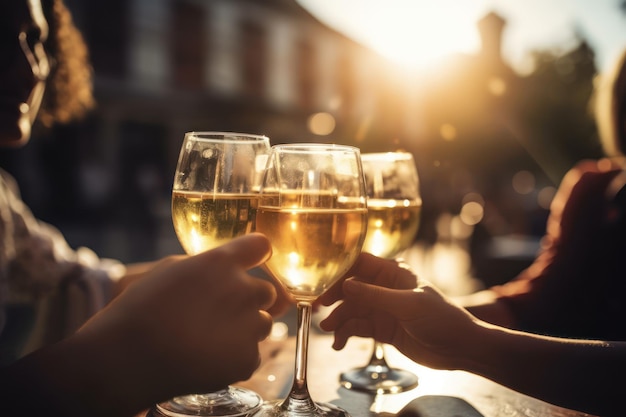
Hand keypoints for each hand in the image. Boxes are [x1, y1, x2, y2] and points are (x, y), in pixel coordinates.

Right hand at [74, 233, 277, 407]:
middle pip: (265, 291)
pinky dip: (235, 358)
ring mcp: (248, 325)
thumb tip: (234, 269)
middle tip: (217, 314)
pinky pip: (253, 354)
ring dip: (244, 329)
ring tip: (208, 339)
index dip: (256, 255)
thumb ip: (209, 265)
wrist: (126, 358)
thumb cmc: (141, 310)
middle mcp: (242, 290)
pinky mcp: (247, 358)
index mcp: (221, 263)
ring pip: (263, 323)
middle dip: (248, 300)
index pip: (260, 246)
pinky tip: (207, 358)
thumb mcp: (171, 270)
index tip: (253, 262)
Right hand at [319, 252, 479, 370]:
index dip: (338, 272)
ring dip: (339, 321)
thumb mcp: (408, 305)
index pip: (358, 264)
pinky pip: (358, 327)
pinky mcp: (382, 328)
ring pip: (352, 310)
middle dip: (334, 300)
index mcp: (393, 272)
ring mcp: (383, 308)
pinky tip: (339, 344)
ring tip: (332, 335)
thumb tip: (345, 286)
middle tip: (319, 311)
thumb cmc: (441, 318)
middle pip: (350, 288)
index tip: (321, 285)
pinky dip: (346, 334)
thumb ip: (375, 296)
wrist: (460, 347)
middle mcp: (385, 287)